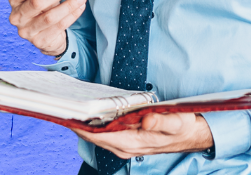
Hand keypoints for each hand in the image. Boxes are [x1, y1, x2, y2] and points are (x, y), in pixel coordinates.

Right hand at [8, 0, 86, 56]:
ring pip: (49, 17)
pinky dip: (71, 16)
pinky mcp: (39, 41)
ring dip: (68, 5)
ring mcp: (27, 30)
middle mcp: (17, 16)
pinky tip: (80, 7)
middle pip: (37, 2)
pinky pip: (59, 27)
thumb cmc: (42, 5)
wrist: (44, 33)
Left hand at [74, 113, 213, 158]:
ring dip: (82, 121)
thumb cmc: (182, 127)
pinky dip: (92, 121)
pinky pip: (102, 131)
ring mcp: (122, 144)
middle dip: (76, 120)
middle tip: (60, 103)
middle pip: (92, 135)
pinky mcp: (123, 138)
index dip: (80, 125)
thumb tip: (146, 119)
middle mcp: (123, 146)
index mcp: (131, 143)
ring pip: (95, 133)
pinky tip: (85, 109)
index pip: (98, 135)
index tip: (66, 113)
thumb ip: (161, 121)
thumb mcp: (176, 121)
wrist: (190, 134)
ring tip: (68, 104)